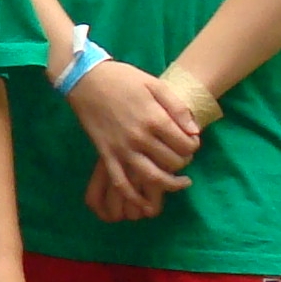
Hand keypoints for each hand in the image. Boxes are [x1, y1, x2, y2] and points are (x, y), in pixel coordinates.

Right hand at [63, 59, 197, 215]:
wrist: (86, 80)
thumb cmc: (123, 79)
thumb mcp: (154, 84)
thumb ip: (176, 107)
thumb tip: (194, 131)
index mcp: (154, 118)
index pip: (184, 144)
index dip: (193, 146)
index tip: (191, 142)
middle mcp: (140, 138)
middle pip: (172, 161)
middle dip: (184, 161)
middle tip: (184, 156)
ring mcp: (122, 149)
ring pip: (151, 177)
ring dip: (169, 185)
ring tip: (181, 183)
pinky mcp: (106, 155)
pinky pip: (121, 183)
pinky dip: (134, 197)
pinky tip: (146, 202)